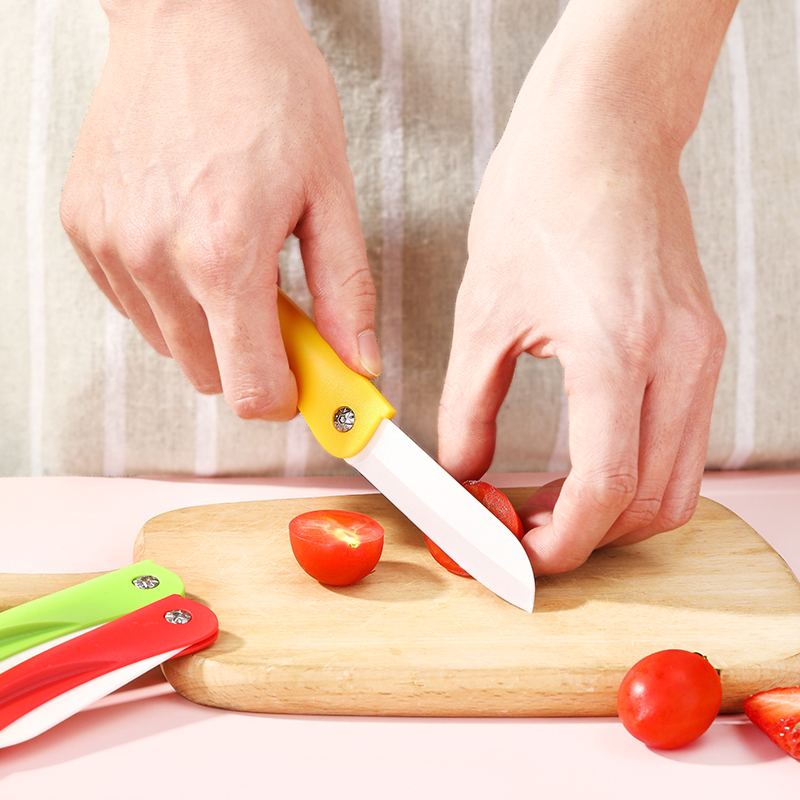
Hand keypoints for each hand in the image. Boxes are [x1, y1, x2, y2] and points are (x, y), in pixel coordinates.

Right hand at [60, 0, 378, 420]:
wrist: (192, 16)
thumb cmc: (268, 90)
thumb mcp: (329, 193)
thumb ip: (344, 292)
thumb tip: (358, 363)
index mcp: (224, 254)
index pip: (250, 389)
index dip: (284, 397)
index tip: (302, 382)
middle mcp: (156, 258)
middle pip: (210, 376)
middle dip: (250, 356)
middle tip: (275, 303)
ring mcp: (112, 244)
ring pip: (170, 345)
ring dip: (209, 325)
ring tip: (231, 255)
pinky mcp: (85, 228)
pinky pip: (134, 304)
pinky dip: (168, 295)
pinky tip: (189, 240)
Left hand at [438, 0, 729, 574]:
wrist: (601, 132)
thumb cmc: (540, 198)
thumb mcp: (481, 312)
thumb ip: (469, 407)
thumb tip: (463, 471)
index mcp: (619, 350)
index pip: (605, 492)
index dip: (557, 544)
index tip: (514, 552)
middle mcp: (677, 359)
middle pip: (652, 506)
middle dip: (586, 536)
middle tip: (519, 526)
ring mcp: (698, 353)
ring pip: (676, 483)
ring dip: (611, 509)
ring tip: (543, 497)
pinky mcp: (698, 345)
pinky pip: (679, 440)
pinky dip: (632, 470)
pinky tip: (579, 457)